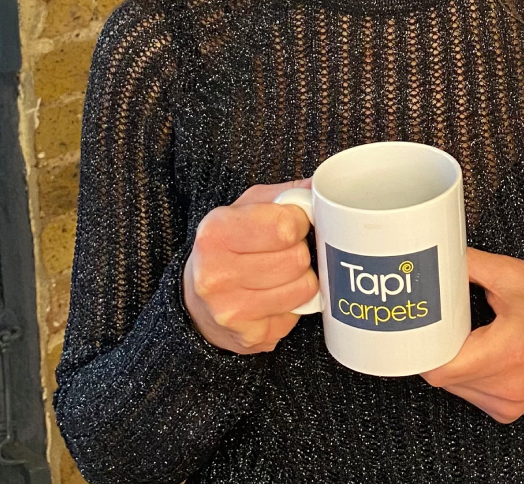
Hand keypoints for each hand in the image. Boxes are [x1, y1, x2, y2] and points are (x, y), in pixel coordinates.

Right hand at [183, 178, 317, 353]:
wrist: (197, 300)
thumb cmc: (228, 246)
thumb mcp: (247, 208)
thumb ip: (286, 194)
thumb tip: (325, 187)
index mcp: (216, 233)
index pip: (286, 226)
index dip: (298, 222)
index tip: (291, 224)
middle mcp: (217, 274)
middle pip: (297, 259)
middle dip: (299, 251)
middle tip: (284, 251)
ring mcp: (232, 311)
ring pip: (304, 287)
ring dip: (301, 277)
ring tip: (280, 273)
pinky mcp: (251, 336)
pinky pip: (298, 314)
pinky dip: (293, 304)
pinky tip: (273, 296)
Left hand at [420, 247, 523, 423]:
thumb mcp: (513, 275)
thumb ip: (470, 264)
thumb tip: (439, 258)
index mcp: (507, 350)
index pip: (440, 368)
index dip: (421, 346)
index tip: (418, 325)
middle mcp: (506, 385)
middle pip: (443, 376)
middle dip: (435, 347)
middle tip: (439, 320)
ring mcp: (508, 402)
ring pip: (454, 386)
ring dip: (450, 360)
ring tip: (463, 332)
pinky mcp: (509, 409)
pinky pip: (470, 393)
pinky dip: (466, 372)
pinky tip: (478, 349)